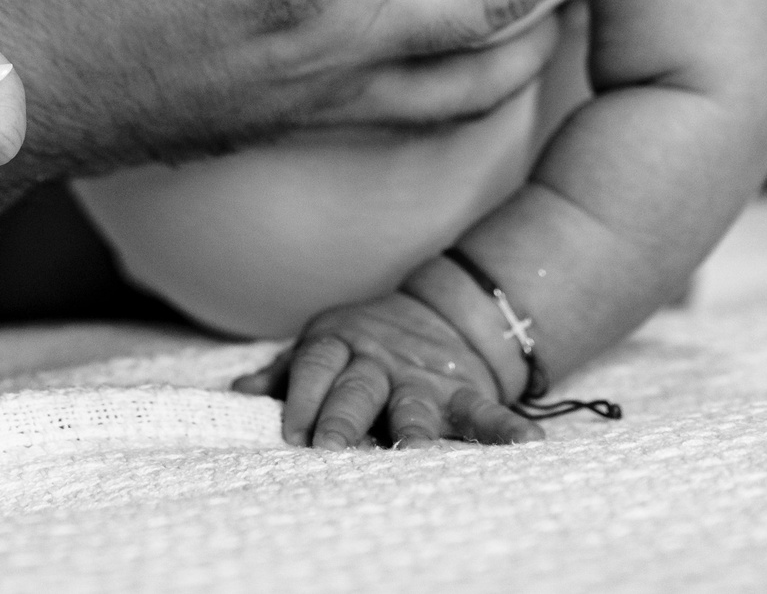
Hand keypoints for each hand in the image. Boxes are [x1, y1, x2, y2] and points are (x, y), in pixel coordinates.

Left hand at [235, 291, 536, 449]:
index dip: (301, 396)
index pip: (315, 366)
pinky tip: (527, 442)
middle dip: (344, 418)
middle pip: (357, 388)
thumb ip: (286, 371)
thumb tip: (239, 391)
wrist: (441, 314)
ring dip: (412, 429)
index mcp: (340, 345)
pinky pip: (483, 410)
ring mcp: (423, 377)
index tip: (289, 431)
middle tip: (331, 448)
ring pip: (413, 404)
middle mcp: (380, 362)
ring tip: (413, 451)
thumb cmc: (363, 345)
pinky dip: (504, 427)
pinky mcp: (462, 392)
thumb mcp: (324, 345)